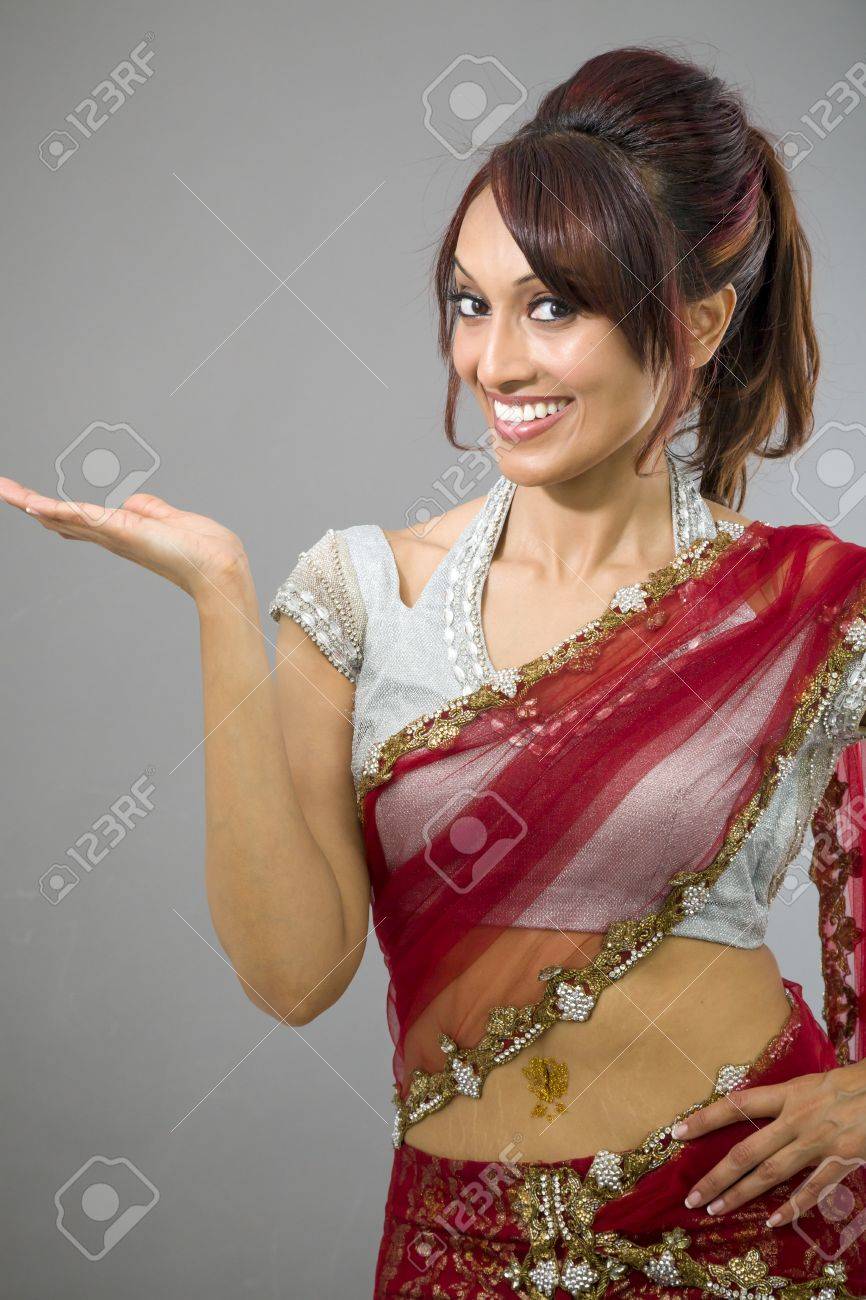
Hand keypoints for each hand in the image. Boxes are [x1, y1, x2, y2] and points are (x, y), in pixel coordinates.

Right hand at [0, 476, 250, 602]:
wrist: (219, 565)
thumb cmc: (203, 547)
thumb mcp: (170, 519)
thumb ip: (149, 509)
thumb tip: (130, 502)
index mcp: (123, 534)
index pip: (82, 521)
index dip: (56, 512)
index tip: (31, 504)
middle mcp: (113, 537)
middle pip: (63, 519)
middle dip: (31, 506)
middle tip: (3, 491)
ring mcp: (114, 535)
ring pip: (64, 516)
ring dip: (31, 503)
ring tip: (4, 491)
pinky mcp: (121, 529)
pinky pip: (82, 516)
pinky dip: (56, 510)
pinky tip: (32, 504)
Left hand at [671, 1063, 865, 1227]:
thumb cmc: (849, 1084)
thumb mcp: (809, 1083)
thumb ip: (783, 1100)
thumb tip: (753, 1111)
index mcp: (787, 1094)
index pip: (736, 1105)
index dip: (705, 1119)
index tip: (676, 1133)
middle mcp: (796, 1118)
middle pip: (746, 1151)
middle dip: (716, 1176)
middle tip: (692, 1196)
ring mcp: (817, 1143)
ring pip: (770, 1174)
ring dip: (741, 1194)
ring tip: (716, 1210)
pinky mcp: (840, 1161)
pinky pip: (811, 1190)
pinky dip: (791, 1207)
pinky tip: (771, 1221)